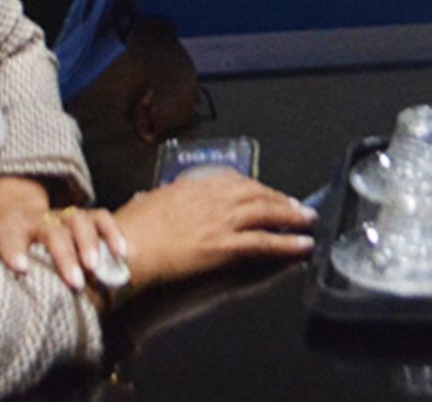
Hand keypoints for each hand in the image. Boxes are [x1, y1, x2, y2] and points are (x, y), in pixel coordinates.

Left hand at [0, 175, 128, 294]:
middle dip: (64, 255)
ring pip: (78, 220)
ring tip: (96, 268)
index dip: (14, 248)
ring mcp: (61, 215)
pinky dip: (112, 233)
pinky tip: (121, 254)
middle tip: (74, 282)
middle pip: (51, 230)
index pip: (7, 233)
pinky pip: (100, 218)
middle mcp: (37, 218)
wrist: (14, 216)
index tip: (22, 269)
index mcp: (8, 226)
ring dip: (89, 243)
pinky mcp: (82, 217)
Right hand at [113, 169, 318, 292]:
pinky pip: (264, 243)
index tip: (266, 191)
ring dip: (291, 217)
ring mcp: (220, 221)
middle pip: (256, 193)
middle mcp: (212, 199)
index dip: (255, 186)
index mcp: (192, 186)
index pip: (233, 180)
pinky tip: (303, 246)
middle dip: (280, 199)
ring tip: (308, 221)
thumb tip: (150, 195)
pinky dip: (287, 244)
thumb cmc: (128, 231)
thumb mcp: (142, 204)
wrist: (124, 252)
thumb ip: (155, 199)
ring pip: (266, 213)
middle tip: (297, 206)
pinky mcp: (224, 246)